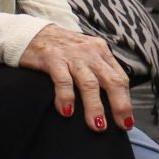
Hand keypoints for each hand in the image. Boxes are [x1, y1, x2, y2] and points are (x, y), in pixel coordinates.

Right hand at [16, 26, 133, 131]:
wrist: (32, 33)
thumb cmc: (61, 49)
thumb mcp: (85, 54)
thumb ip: (97, 72)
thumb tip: (110, 102)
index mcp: (101, 52)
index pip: (120, 78)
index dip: (126, 100)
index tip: (127, 122)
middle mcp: (90, 53)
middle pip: (111, 80)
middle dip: (119, 105)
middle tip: (121, 125)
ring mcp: (71, 55)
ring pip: (89, 83)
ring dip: (94, 106)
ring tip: (97, 125)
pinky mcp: (52, 58)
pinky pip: (63, 80)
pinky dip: (66, 97)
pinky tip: (67, 111)